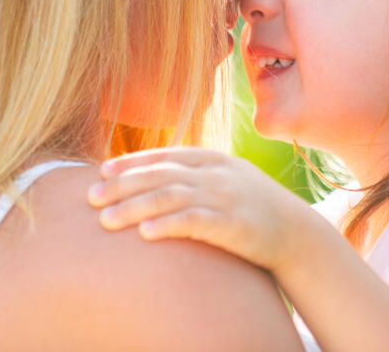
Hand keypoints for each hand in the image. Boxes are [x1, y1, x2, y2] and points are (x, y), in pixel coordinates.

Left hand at [88, 147, 312, 272]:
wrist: (297, 233)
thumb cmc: (255, 209)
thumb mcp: (229, 180)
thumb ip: (197, 175)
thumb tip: (156, 178)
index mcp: (214, 159)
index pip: (164, 155)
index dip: (131, 162)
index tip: (102, 170)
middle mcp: (216, 173)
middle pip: (160, 174)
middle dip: (122, 185)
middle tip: (90, 197)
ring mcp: (225, 197)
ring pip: (170, 197)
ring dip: (134, 208)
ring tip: (105, 221)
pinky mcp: (232, 224)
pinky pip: (193, 222)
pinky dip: (166, 225)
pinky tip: (144, 234)